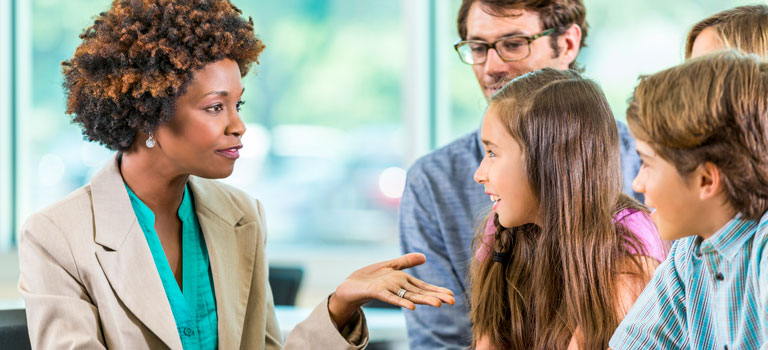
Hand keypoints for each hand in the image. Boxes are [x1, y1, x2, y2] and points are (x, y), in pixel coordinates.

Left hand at [327, 253, 454, 327]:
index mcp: (404, 283)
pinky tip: (413, 307)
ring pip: (410, 297)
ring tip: (438, 304)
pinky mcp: (378, 293)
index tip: (452, 295)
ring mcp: (390, 291)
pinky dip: (402, 302)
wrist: (350, 286)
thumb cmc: (370, 278)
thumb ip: (406, 261)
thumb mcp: (390, 266)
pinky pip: (392, 298)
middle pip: (420, 293)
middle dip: (436, 297)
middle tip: (453, 302)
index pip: (424, 287)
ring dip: (424, 300)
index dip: (437, 291)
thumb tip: (424, 257)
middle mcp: (399, 289)